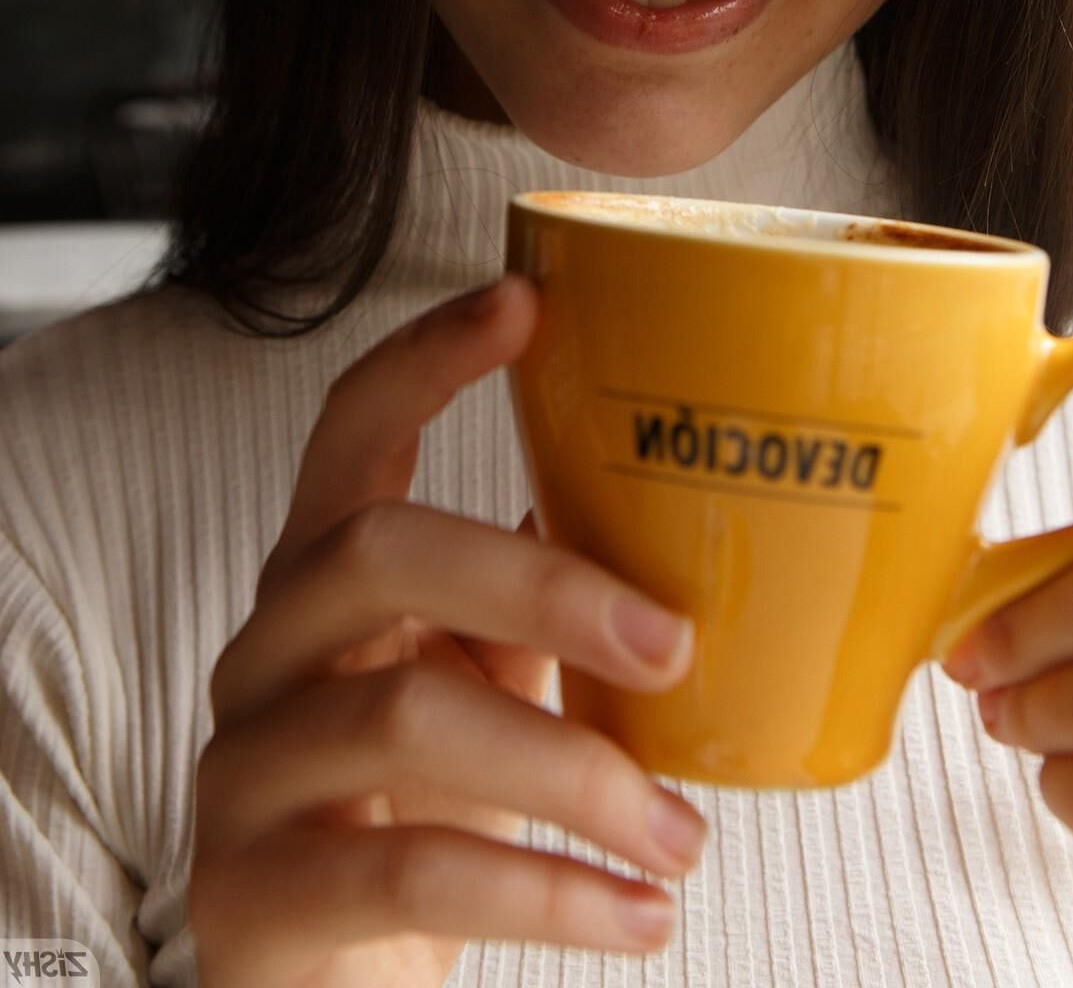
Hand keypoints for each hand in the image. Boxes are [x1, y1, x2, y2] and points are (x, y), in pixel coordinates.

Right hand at [189, 275, 707, 987]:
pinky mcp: (250, 895)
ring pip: (402, 717)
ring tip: (683, 837)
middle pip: (379, 548)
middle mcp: (264, 651)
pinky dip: (547, 895)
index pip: (349, 431)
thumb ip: (531, 613)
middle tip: (675, 646)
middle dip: (541, 581)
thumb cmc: (420, 822)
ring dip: (575, 774)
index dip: (427, 356)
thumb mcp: (476, 698)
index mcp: (323, 583)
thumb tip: (662, 503)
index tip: (529, 299)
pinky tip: (637, 919)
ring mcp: (243, 770)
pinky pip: (408, 872)